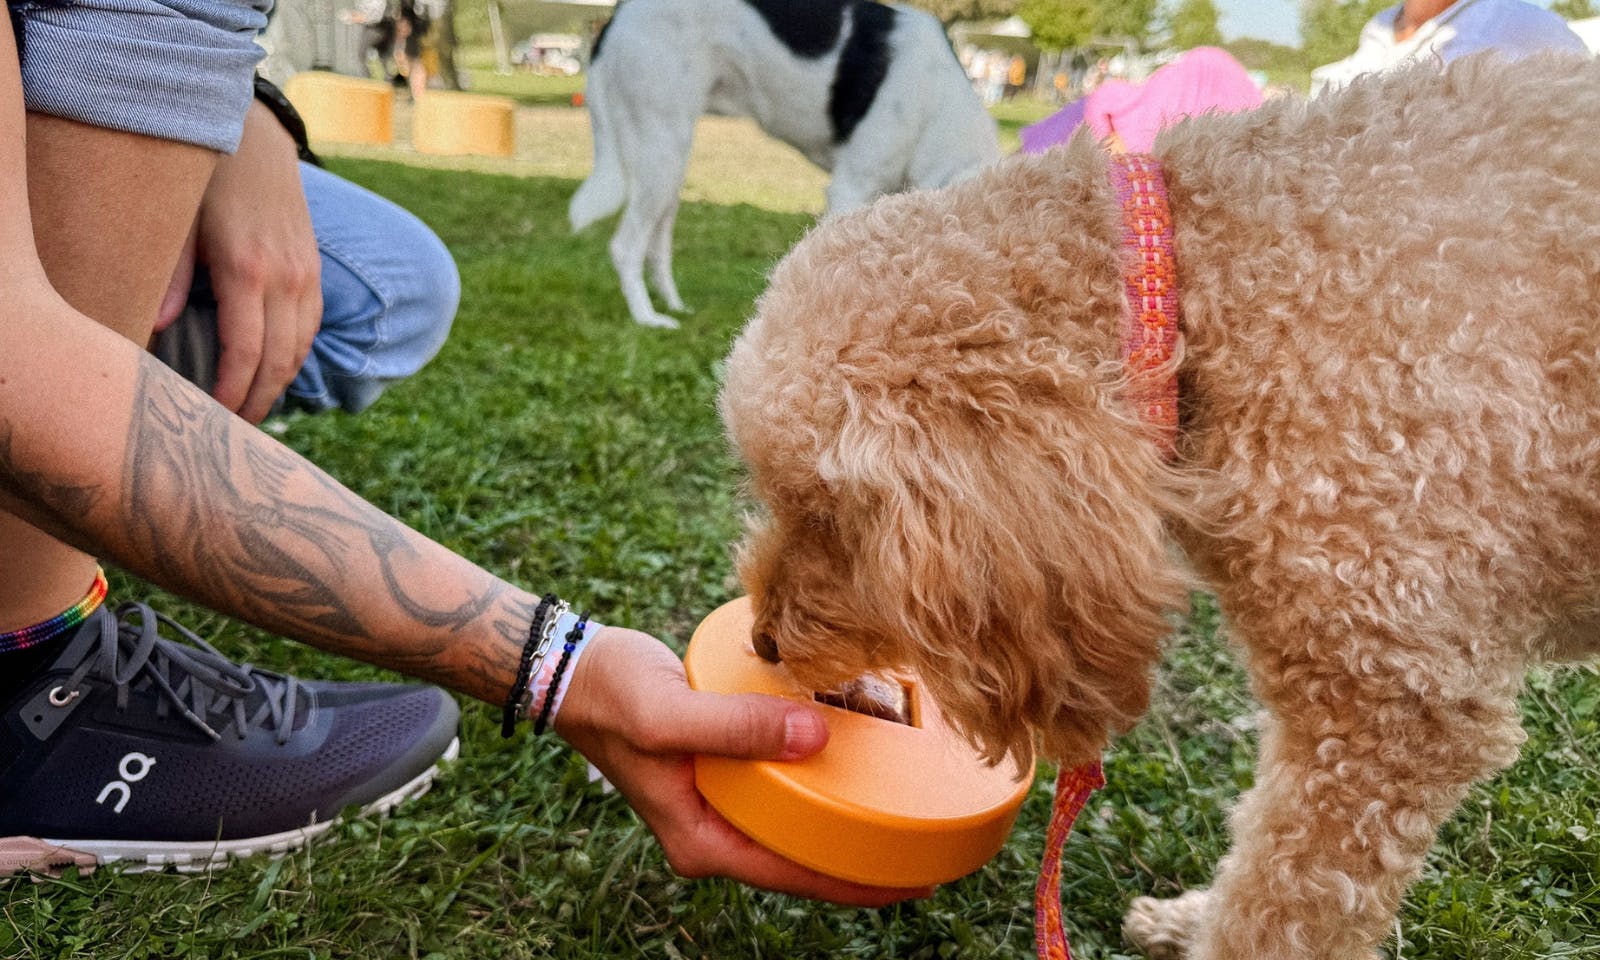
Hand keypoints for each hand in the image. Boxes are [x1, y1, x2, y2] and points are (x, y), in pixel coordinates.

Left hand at [188, 101, 321, 422]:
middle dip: (257, 400)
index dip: (233, 391)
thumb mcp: (178, 221)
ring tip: (252, 408)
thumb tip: (155, 327)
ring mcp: (306, 273)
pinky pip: (310, 327)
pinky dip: (294, 356)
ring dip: (279, 384)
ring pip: (301, 348)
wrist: (256, 137)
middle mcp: (286, 276)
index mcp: (248, 269)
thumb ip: (169, 274)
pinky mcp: (313, 270)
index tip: (217, 417)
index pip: (247, 351)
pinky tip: (274, 371)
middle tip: (233, 431)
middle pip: (280, 360)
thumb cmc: (206, 180)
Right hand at [556, 626, 933, 906]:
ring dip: (844, 818)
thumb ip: (738, 728)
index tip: (918, 883)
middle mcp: (713, 831)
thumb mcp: (670, 714)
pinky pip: (782, 786)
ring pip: (795, 823)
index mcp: (701, 840)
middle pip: (800, 858)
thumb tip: (816, 737)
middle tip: (929, 846)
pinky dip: (819, 778)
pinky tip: (855, 762)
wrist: (568, 668)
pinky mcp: (722, 770)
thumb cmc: (611, 693)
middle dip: (861, 859)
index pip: (794, 877)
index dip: (857, 885)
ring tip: (907, 808)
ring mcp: (718, 803)